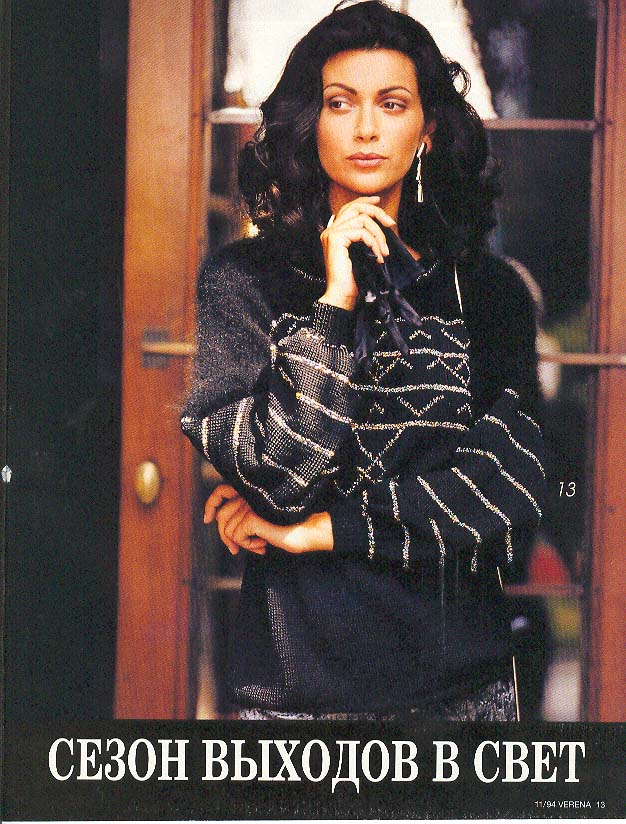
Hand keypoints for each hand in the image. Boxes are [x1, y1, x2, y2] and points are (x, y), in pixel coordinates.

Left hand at [204, 484, 333, 555]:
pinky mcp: (252, 515)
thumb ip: (246, 517)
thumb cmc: (292, 527)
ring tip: (261, 545)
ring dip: (242, 543)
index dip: (211, 505)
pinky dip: (248, 545)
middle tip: (235, 550)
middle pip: (221, 516)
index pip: (221, 491)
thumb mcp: (264, 520)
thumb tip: (222, 528)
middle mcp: (250, 492)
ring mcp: (251, 503)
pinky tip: (263, 545)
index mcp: (252, 489)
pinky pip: (237, 536)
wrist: (312, 530)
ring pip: (228, 529)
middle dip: (225, 536)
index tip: (207, 519)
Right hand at [319, 196, 395, 310]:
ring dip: (379, 235)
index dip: (365, 201)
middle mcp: (330, 230)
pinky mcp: (335, 238)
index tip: (379, 200)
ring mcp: (331, 233)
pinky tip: (378, 256)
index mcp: (334, 232)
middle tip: (391, 224)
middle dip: (377, 212)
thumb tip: (381, 223)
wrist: (342, 296)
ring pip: (362, 219)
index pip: (349, 208)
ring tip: (384, 252)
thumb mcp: (362, 254)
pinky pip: (362, 231)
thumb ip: (365, 237)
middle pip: (356, 207)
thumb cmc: (353, 280)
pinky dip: (374, 242)